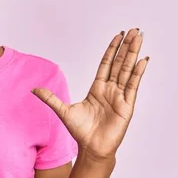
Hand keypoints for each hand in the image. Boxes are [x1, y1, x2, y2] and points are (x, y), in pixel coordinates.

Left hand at [32, 28, 148, 160]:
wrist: (91, 148)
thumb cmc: (80, 131)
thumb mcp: (63, 111)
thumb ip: (50, 98)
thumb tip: (34, 89)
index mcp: (97, 88)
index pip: (106, 64)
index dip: (112, 50)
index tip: (118, 36)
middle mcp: (110, 90)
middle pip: (119, 63)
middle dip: (126, 46)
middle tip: (133, 30)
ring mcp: (120, 96)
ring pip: (127, 70)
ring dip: (133, 53)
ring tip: (139, 37)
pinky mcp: (127, 105)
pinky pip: (133, 85)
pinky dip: (138, 72)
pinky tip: (143, 60)